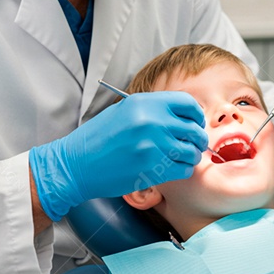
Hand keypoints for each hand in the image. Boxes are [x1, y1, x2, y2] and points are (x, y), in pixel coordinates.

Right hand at [29, 92, 207, 220]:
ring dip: (190, 157)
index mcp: (145, 103)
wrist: (76, 164)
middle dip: (197, 139)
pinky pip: (183, 170)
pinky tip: (171, 168)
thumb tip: (182, 115)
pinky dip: (181, 170)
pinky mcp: (152, 169)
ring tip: (180, 158)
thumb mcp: (124, 111)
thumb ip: (152, 109)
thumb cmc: (98, 138)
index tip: (194, 123)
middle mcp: (152, 121)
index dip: (195, 115)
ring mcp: (153, 146)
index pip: (187, 103)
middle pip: (193, 129)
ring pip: (191, 152)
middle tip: (193, 145)